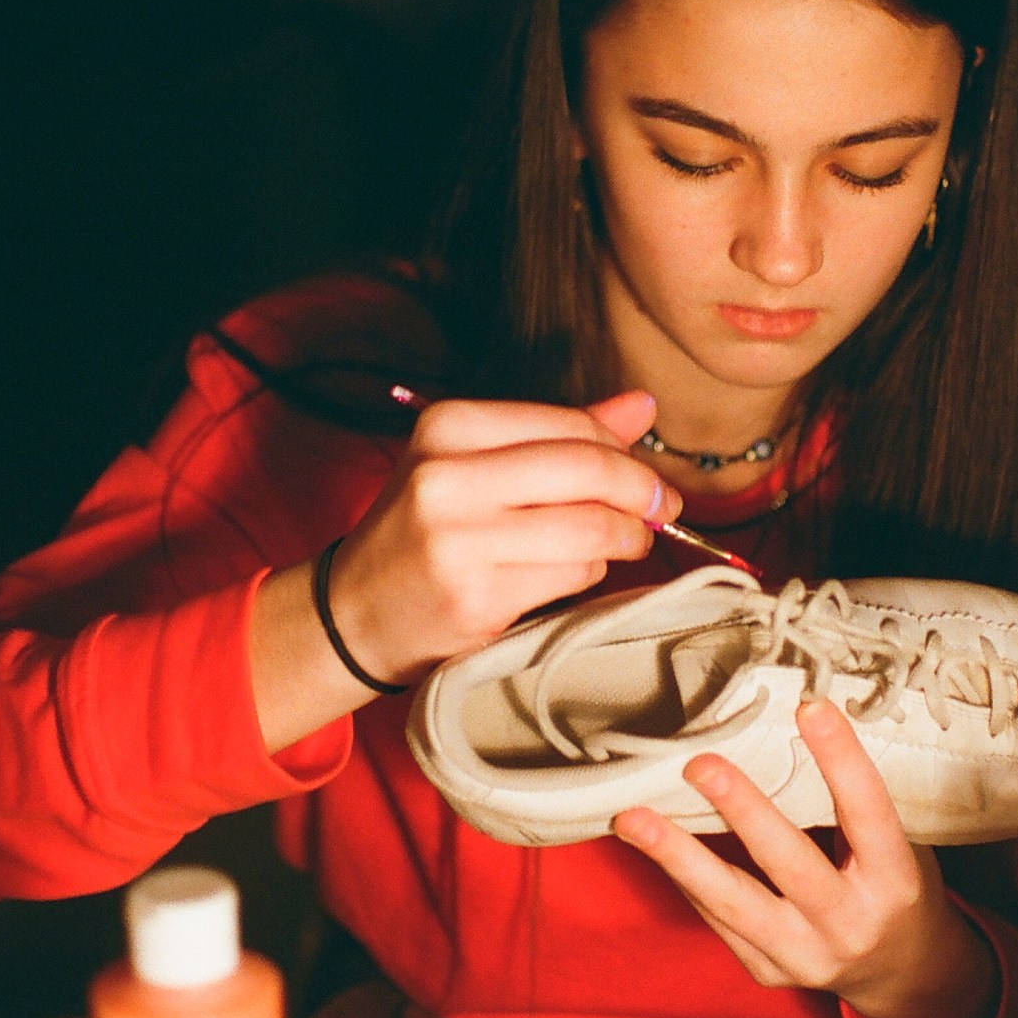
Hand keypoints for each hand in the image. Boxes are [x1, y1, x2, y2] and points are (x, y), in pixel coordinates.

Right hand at [328, 390, 681, 684]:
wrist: (354, 612)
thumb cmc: (427, 529)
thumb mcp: (476, 463)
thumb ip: (559, 434)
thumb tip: (642, 406)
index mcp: (448, 426)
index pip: (569, 426)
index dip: (625, 451)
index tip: (648, 475)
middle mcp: (446, 477)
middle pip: (586, 470)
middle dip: (642, 491)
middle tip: (663, 509)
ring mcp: (458, 541)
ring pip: (588, 527)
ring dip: (626, 537)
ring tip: (627, 542)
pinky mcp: (475, 599)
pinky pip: (572, 576)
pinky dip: (592, 573)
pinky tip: (578, 571)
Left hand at [613, 698, 999, 1017]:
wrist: (900, 972)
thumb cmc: (892, 886)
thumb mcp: (898, 846)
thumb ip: (852, 805)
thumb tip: (791, 727)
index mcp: (894, 882)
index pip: (867, 812)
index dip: (840, 759)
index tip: (809, 706)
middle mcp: (851, 923)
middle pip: (790, 863)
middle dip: (743, 811)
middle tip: (700, 764)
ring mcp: (807, 954)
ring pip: (733, 903)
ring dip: (677, 856)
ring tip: (632, 819)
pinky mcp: (769, 969)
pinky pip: (718, 919)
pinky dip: (685, 877)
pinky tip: (655, 843)